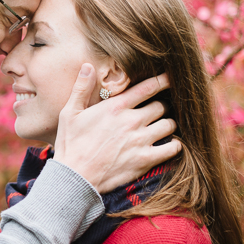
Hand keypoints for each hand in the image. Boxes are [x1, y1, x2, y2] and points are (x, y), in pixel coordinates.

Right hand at [53, 64, 180, 192]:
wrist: (74, 177)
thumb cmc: (70, 144)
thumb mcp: (69, 113)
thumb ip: (81, 88)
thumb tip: (87, 66)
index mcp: (115, 107)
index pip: (148, 87)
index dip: (162, 81)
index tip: (170, 79)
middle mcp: (131, 121)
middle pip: (161, 106)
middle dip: (162, 106)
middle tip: (158, 110)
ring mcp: (140, 141)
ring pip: (169, 125)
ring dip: (168, 124)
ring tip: (162, 127)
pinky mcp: (145, 160)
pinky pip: (172, 149)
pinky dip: (174, 146)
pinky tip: (169, 145)